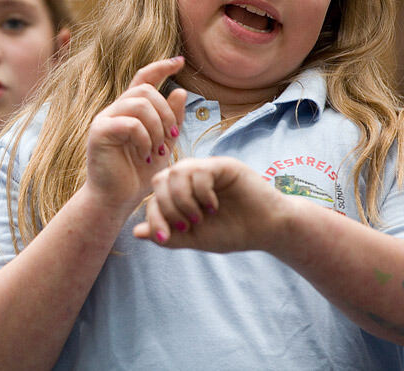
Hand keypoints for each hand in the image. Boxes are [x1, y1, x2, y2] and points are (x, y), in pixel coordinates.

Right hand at [83, 56, 186, 216]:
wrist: (116, 200)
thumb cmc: (138, 175)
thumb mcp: (163, 145)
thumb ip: (171, 120)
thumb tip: (181, 91)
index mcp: (130, 110)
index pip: (144, 78)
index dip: (162, 66)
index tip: (180, 61)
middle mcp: (115, 110)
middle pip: (146, 90)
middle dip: (166, 112)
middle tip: (172, 139)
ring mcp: (105, 119)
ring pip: (140, 104)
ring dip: (158, 127)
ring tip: (159, 150)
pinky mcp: (99, 132)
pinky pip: (130, 123)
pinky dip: (145, 139)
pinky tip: (146, 156)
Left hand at [132, 156, 295, 250]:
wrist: (267, 230)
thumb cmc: (232, 232)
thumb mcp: (195, 239)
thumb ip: (168, 236)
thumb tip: (136, 233)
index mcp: (180, 192)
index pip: (154, 196)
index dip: (153, 217)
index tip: (163, 237)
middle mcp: (190, 177)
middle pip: (160, 180)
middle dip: (167, 207)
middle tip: (186, 226)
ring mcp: (206, 168)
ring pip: (176, 172)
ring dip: (183, 200)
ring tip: (199, 217)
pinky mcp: (223, 165)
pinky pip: (199, 170)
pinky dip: (201, 191)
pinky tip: (213, 206)